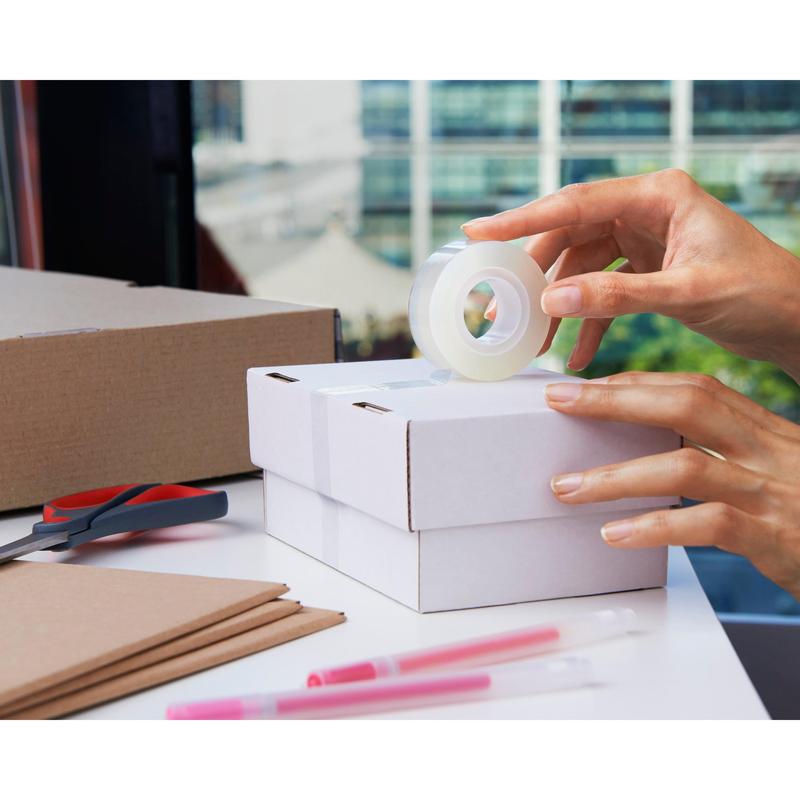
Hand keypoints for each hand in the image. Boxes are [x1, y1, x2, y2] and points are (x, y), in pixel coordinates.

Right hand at [465, 169, 799, 380]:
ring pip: (581, 267)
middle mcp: (647, 210)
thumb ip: (616, 296)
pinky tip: (578, 354)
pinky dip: (589, 321)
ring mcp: (646, 239)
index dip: (522, 220)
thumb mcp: (686, 293)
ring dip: (559, 305)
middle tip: (503, 309)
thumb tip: (551, 299)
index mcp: (658, 196)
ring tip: (536, 342)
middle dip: (536, 276)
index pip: (575, 203)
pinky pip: (602, 290)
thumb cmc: (761, 292)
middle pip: (570, 236)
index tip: (478, 232)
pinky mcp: (647, 267)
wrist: (796, 318)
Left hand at [545, 371, 799, 598]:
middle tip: (559, 403)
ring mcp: (772, 492)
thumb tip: (652, 448)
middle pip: (687, 404)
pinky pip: (707, 524)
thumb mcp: (773, 471)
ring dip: (617, 475)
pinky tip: (614, 534)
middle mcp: (768, 451)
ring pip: (686, 465)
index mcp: (763, 430)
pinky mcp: (775, 537)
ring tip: (566, 486)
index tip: (589, 386)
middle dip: (616, 402)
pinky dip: (655, 527)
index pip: (696, 388)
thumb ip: (724, 455)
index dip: (639, 383)